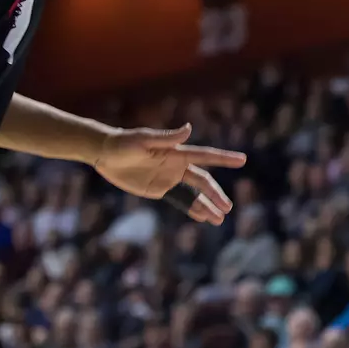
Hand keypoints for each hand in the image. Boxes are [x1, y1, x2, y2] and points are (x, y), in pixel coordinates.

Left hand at [93, 123, 245, 224]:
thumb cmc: (124, 143)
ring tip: (220, 219)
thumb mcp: (144, 140)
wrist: (105, 154)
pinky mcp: (158, 190)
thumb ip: (167, 137)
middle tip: (228, 208)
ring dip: (206, 206)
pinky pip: (179, 201)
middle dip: (216, 195)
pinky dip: (191, 209)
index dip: (224, 158)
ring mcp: (169, 180)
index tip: (242, 160)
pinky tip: (202, 217)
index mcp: (178, 153)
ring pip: (193, 195)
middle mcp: (177, 167)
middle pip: (203, 182)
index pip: (206, 156)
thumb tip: (189, 128)